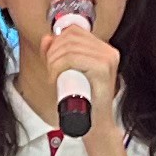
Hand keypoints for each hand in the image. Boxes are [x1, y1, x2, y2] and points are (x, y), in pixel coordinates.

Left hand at [47, 21, 126, 138]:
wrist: (95, 125)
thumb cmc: (83, 102)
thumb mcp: (68, 73)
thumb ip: (57, 55)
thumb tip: (47, 38)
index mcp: (103, 49)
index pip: (74, 30)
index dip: (57, 40)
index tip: (50, 58)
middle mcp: (108, 51)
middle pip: (70, 36)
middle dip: (52, 51)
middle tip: (49, 70)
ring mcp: (108, 58)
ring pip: (69, 47)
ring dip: (53, 61)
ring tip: (52, 77)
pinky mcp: (103, 68)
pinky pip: (73, 58)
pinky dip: (58, 66)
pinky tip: (55, 78)